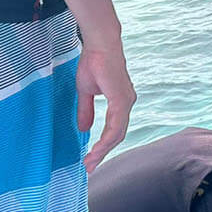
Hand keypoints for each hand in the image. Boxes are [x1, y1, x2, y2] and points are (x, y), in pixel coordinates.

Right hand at [75, 27, 135, 172]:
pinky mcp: (122, 99)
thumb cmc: (93, 62)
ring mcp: (126, 102)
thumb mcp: (85, 92)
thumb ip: (86, 110)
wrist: (99, 44)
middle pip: (117, 135)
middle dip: (103, 153)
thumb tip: (84, 129)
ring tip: (90, 162)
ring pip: (117, 134)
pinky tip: (97, 149)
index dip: (103, 145)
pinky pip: (115, 125)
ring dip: (103, 150)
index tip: (90, 160)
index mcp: (120, 101)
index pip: (114, 129)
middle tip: (89, 167)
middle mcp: (127, 103)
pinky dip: (106, 139)